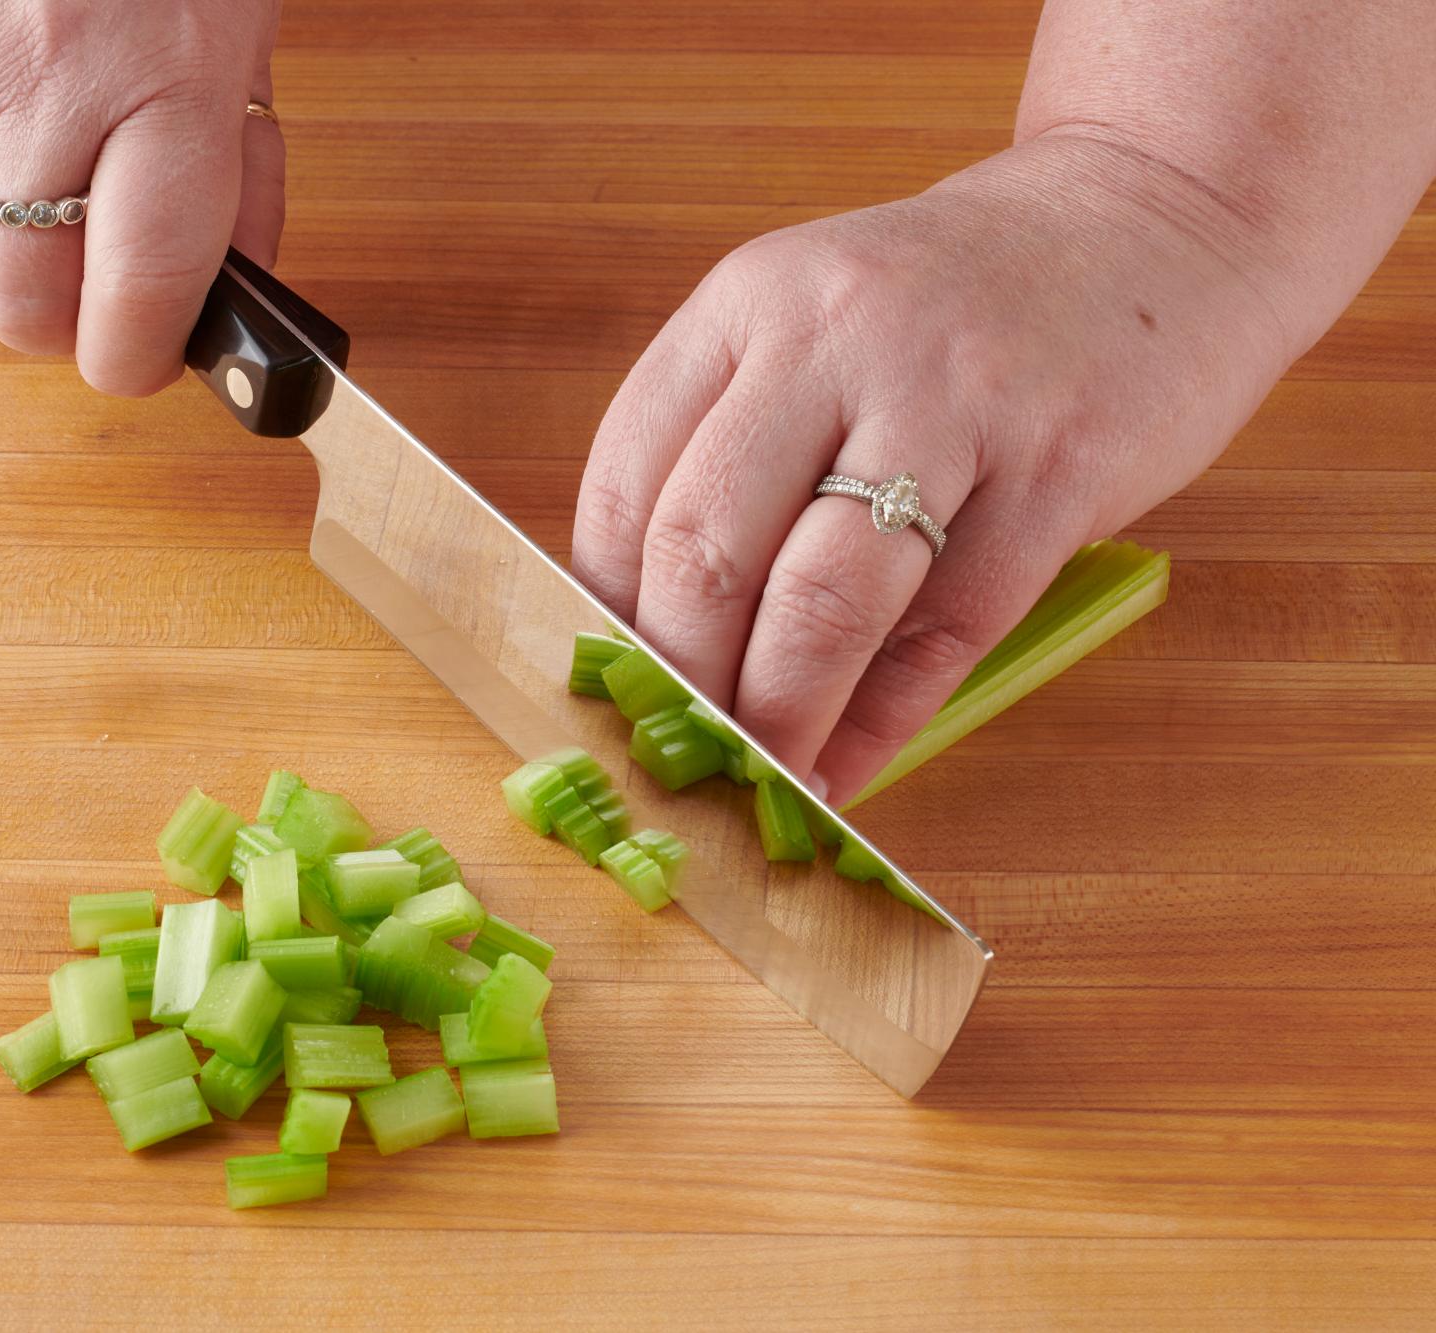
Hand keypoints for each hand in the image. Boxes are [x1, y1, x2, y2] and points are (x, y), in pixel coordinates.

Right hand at [0, 0, 283, 393]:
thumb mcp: (239, 40)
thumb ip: (238, 174)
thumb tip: (220, 295)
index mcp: (166, 79)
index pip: (139, 283)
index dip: (133, 356)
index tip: (138, 363)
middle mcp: (43, 75)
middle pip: (21, 294)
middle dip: (56, 326)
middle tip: (82, 303)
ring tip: (22, 221)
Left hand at [573, 133, 1300, 802]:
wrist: (1159, 219)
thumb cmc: (960, 306)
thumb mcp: (818, 327)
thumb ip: (735, 445)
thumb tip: (655, 631)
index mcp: (750, 301)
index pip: (626, 481)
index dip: (604, 611)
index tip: (608, 691)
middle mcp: (837, 336)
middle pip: (709, 547)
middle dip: (682, 680)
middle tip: (680, 756)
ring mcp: (955, 397)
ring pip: (823, 600)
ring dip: (778, 717)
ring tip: (762, 782)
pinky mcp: (1060, 464)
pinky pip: (951, 626)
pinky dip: (886, 716)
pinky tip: (853, 763)